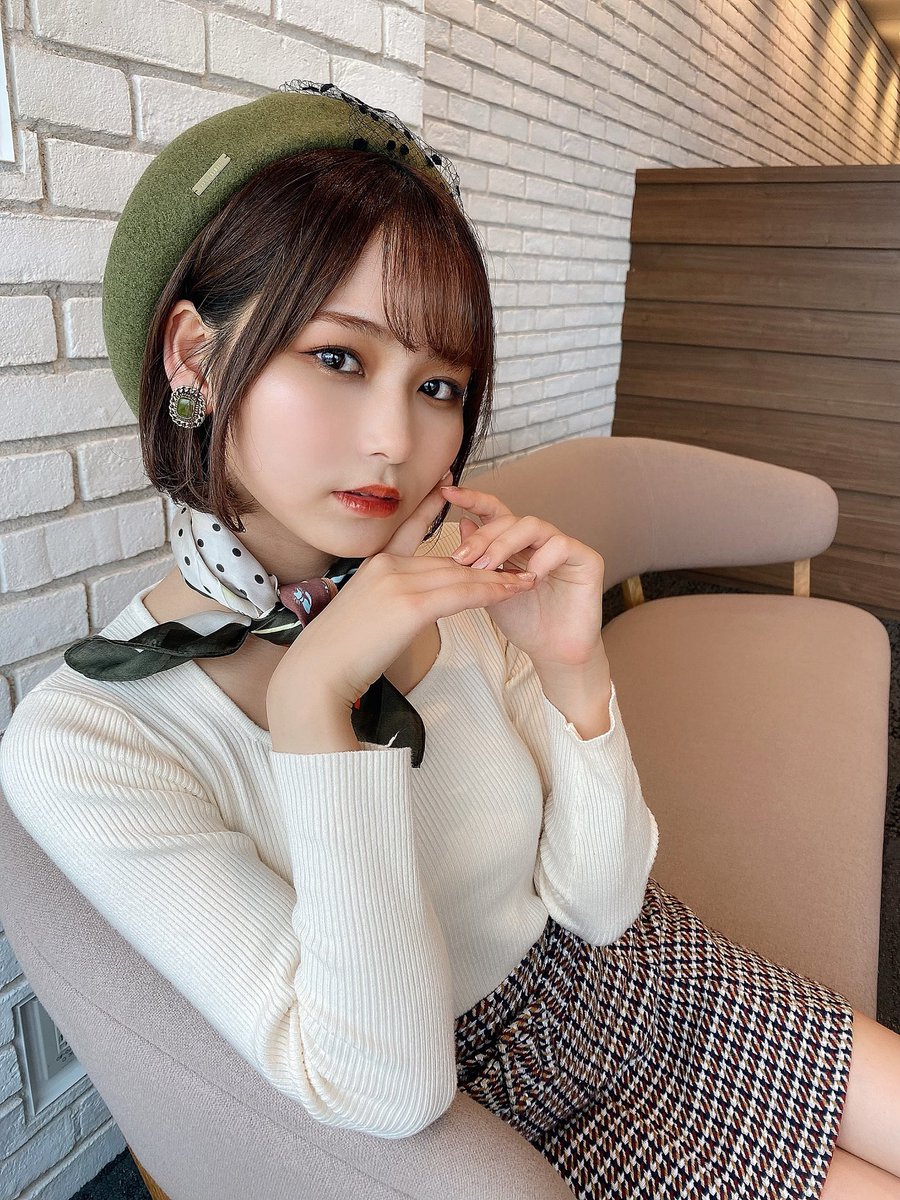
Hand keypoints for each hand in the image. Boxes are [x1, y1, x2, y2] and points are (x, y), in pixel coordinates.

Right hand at [266, 472, 536, 716]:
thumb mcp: (364, 616)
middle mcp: (387, 565)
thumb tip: (412, 608)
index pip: (410, 529)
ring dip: (497, 578)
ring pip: (459, 574)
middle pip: (447, 559)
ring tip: (526, 578)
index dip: (431, 508)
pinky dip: (490, 591)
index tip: (449, 484)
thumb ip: (389, 600)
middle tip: (517, 561)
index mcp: (374, 564)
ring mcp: (398, 582)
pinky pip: (461, 593)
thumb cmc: (337, 655)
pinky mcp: (410, 605)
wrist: (318, 674)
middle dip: (484, 562)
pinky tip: (511, 592)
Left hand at [440, 483, 605, 669]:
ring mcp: (563, 547)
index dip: (473, 498)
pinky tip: (529, 579)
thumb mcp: (489, 589)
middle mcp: (539, 540)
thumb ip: (477, 560)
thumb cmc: (524, 622)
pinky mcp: (586, 559)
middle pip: (509, 519)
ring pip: (533, 525)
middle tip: (463, 558)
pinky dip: (541, 559)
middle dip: (483, 537)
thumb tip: (462, 523)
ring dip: (505, 544)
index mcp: (515, 544)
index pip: (495, 512)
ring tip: (488, 568)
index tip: (447, 492)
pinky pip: (561, 545)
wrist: (553, 652)